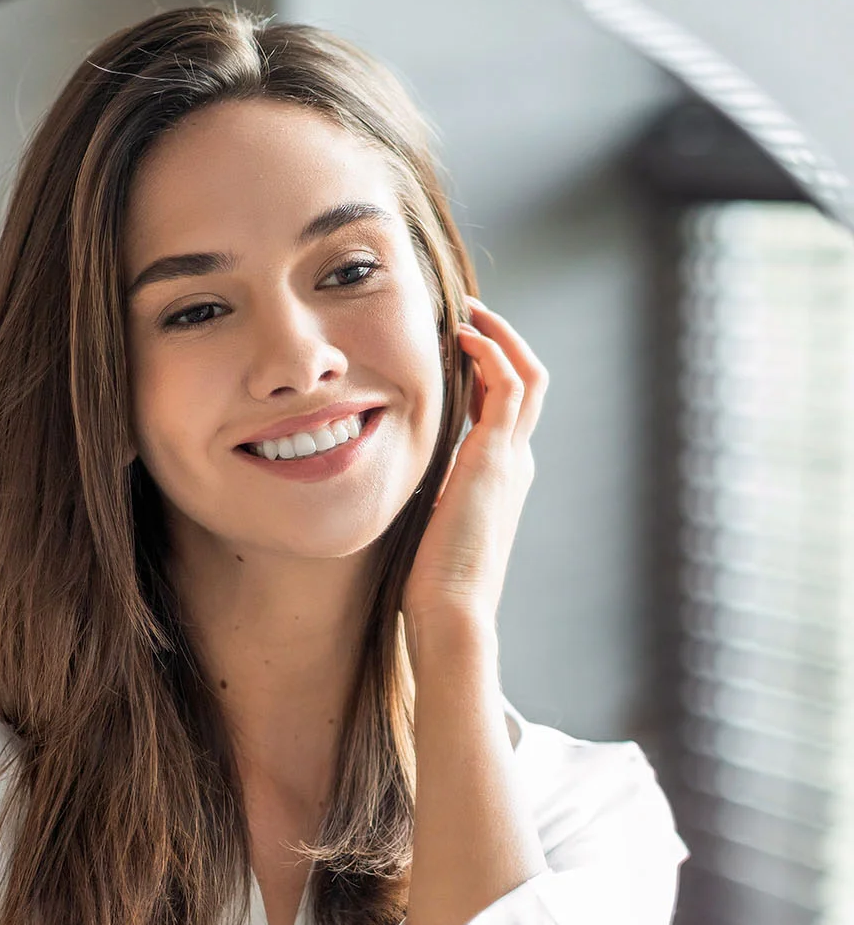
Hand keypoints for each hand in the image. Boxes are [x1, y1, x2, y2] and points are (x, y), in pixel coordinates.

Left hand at [402, 298, 546, 655]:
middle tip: (469, 316)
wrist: (452, 610)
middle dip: (502, 344)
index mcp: (498, 480)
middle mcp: (514, 463)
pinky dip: (493, 353)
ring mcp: (511, 458)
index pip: (502, 411)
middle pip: (527, 385)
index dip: (484, 375)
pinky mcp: (498, 456)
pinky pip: (509, 385)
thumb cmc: (432, 582)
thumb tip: (396, 486)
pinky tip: (465, 337)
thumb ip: (425, 497)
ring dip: (502, 337)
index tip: (456, 350)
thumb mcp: (427, 526)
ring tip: (470, 314)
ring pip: (528, 376)